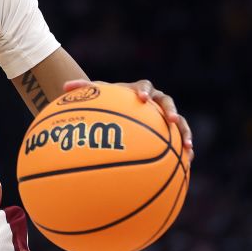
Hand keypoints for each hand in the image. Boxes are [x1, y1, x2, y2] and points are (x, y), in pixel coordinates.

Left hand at [65, 79, 193, 161]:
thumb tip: (63, 87)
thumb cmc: (106, 102)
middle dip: (171, 112)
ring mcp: (164, 117)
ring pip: (180, 123)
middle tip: (171, 121)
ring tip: (188, 148)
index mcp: (139, 90)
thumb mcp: (95, 96)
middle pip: (168, 103)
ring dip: (185, 133)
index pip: (145, 87)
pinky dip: (184, 151)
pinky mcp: (169, 132)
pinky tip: (188, 164)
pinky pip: (180, 141)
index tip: (141, 99)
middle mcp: (155, 102)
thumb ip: (82, 89)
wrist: (119, 111)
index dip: (145, 91)